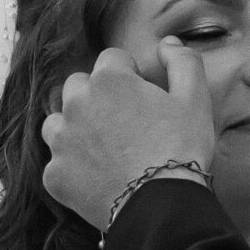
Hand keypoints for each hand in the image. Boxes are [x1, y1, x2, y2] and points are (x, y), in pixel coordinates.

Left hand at [39, 43, 220, 230]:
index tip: (144, 96)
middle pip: (79, 85)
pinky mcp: (55, 174)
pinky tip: (96, 176)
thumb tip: (168, 43)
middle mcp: (76, 104)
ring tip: (103, 147)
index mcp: (109, 80)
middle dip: (97, 96)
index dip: (131, 74)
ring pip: (58, 121)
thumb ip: (182, 62)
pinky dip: (72, 166)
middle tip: (124, 122)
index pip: (112, 59)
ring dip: (75, 127)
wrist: (160, 206)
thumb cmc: (180, 149)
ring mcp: (61, 141)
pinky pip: (57, 162)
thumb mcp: (195, 99)